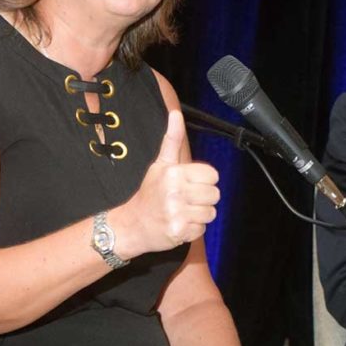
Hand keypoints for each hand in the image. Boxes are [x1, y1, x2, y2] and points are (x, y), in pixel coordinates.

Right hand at [114, 110, 219, 256]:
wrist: (131, 224)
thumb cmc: (149, 193)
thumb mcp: (160, 164)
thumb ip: (172, 140)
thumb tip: (176, 114)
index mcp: (174, 173)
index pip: (212, 175)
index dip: (204, 180)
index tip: (190, 184)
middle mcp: (175, 192)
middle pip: (214, 194)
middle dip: (203, 199)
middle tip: (186, 199)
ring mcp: (177, 213)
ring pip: (210, 213)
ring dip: (199, 215)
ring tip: (182, 212)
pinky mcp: (179, 231)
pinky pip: (202, 229)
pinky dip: (192, 229)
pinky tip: (179, 223)